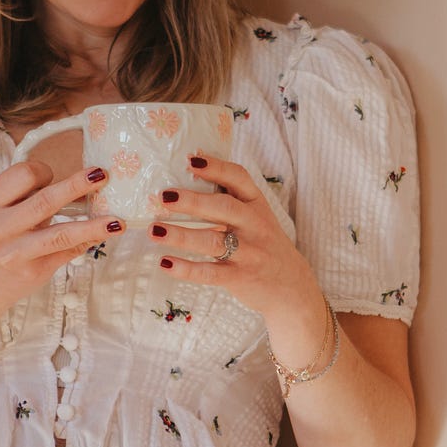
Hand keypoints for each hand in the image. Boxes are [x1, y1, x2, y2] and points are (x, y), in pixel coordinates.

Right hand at [0, 160, 122, 304]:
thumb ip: (24, 193)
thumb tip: (76, 179)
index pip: (23, 174)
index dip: (43, 170)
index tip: (52, 175)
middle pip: (45, 200)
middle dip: (77, 185)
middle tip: (102, 174)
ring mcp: (15, 253)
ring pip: (62, 233)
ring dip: (93, 225)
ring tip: (117, 220)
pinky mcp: (33, 271)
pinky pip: (68, 251)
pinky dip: (89, 240)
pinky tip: (106, 233)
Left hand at [149, 155, 318, 319]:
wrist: (291, 286)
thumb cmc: (263, 245)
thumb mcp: (256, 218)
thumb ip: (230, 202)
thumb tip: (186, 181)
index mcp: (257, 205)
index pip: (239, 179)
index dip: (216, 168)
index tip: (191, 160)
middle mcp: (255, 225)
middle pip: (224, 208)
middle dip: (193, 201)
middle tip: (164, 197)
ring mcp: (249, 253)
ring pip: (213, 241)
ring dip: (181, 235)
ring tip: (155, 230)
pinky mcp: (241, 277)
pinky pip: (210, 273)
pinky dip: (186, 269)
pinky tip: (165, 262)